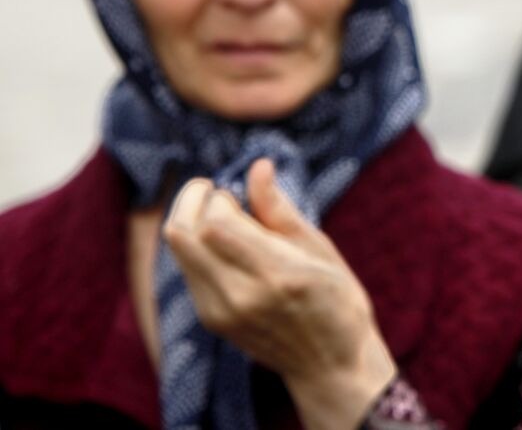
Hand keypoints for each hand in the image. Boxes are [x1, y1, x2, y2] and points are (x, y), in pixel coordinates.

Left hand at [163, 159, 395, 429]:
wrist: (329, 363)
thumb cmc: (336, 298)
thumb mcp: (319, 248)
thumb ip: (279, 209)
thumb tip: (258, 165)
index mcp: (278, 273)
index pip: (215, 222)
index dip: (218, 195)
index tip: (237, 188)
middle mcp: (241, 295)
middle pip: (182, 233)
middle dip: (191, 200)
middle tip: (213, 190)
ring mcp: (221, 312)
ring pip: (178, 250)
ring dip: (190, 221)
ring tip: (220, 214)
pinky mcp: (212, 320)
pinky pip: (188, 269)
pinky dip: (196, 246)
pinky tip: (222, 243)